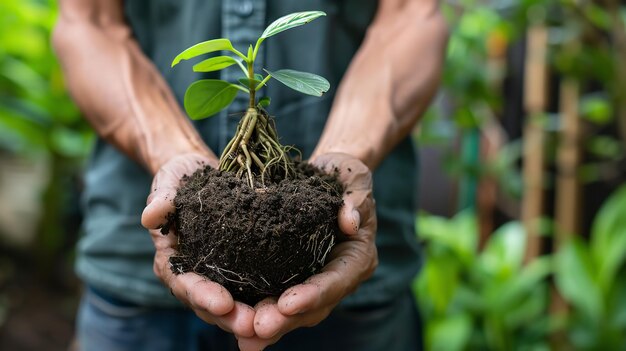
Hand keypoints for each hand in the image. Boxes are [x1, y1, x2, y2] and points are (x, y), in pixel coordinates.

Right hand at [141, 152, 255, 337]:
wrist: (202, 172)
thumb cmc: (181, 177)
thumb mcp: (170, 182)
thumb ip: (163, 198)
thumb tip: (150, 216)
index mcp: (171, 260)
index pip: (183, 283)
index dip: (202, 295)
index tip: (223, 302)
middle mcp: (193, 274)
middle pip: (208, 304)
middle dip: (229, 317)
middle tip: (252, 325)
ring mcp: (217, 275)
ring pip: (231, 305)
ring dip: (248, 316)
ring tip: (271, 325)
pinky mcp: (239, 269)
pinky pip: (251, 290)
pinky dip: (264, 301)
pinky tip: (286, 309)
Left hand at [237, 152, 377, 349]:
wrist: (329, 175)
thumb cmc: (343, 174)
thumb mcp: (353, 178)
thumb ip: (354, 200)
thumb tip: (350, 223)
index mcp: (357, 257)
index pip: (337, 280)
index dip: (314, 294)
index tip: (288, 303)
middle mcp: (338, 276)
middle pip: (314, 306)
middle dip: (286, 320)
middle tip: (258, 329)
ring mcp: (315, 280)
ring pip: (294, 311)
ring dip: (271, 325)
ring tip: (244, 339)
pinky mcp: (293, 276)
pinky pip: (277, 299)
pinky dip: (257, 312)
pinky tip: (235, 326)